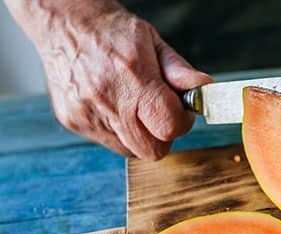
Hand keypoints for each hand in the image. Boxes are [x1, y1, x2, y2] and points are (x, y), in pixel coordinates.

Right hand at [5, 0, 212, 158]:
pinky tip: (114, 105)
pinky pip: (108, 142)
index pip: (169, 127)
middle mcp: (107, 100)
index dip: (182, 123)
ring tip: (133, 105)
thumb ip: (180, 71)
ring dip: (140, 134)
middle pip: (151, 149)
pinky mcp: (73, 121)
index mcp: (133, 78)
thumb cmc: (112, 32)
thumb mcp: (153, 42)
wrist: (64, 23)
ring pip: (130, 150)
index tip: (181, 110)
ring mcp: (88, 115)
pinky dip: (118, 130)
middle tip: (159, 113)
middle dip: (162, 135)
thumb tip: (204, 89)